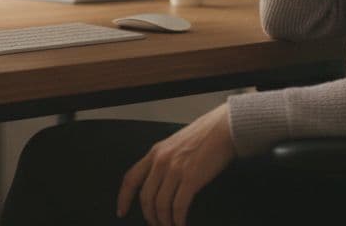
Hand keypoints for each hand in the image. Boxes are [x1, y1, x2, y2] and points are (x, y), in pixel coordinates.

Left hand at [116, 104, 235, 225]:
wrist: (223, 128)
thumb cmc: (203, 135)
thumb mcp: (175, 144)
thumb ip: (164, 160)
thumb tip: (159, 182)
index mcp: (155, 152)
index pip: (130, 179)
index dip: (123, 198)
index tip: (122, 211)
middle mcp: (161, 161)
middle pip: (146, 197)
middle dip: (149, 216)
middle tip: (156, 224)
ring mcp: (175, 170)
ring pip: (160, 205)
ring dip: (164, 221)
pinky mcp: (191, 178)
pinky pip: (179, 206)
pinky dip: (178, 219)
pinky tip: (181, 224)